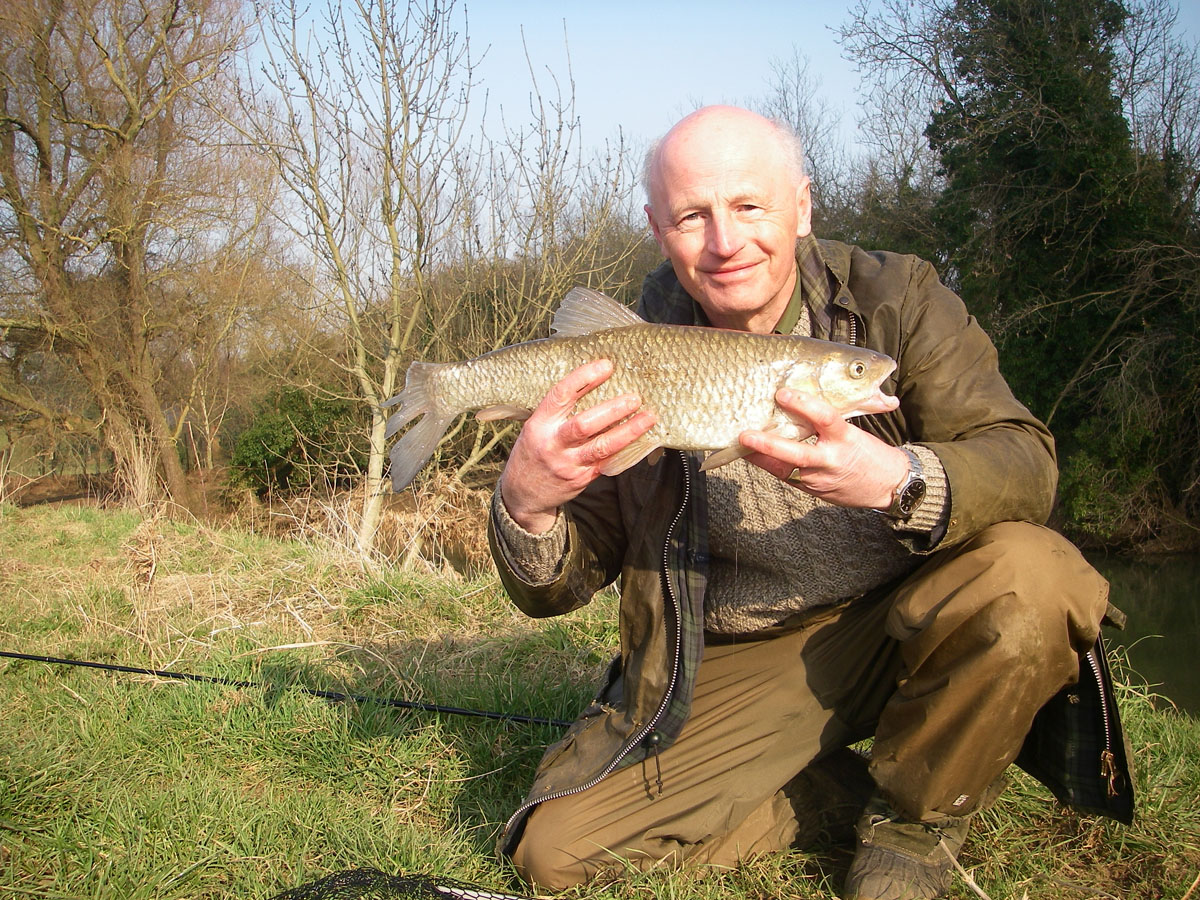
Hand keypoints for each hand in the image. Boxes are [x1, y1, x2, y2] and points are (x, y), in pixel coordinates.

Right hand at [500, 359, 655, 533]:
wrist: (523, 494)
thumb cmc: (532, 453)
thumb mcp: (535, 427)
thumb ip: (559, 411)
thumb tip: (592, 383)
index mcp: (539, 424)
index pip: (561, 395)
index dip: (584, 378)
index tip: (606, 366)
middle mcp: (552, 444)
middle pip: (584, 424)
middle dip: (612, 410)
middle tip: (634, 397)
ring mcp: (567, 464)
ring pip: (601, 447)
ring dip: (628, 431)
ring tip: (648, 418)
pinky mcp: (580, 479)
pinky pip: (607, 462)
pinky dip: (625, 450)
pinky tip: (641, 439)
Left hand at [739, 388, 906, 509]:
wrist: (888, 486)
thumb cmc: (870, 453)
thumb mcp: (853, 432)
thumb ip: (827, 423)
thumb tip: (799, 405)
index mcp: (846, 439)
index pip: (824, 417)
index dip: (803, 405)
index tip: (783, 394)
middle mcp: (831, 460)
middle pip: (797, 454)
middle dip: (768, 445)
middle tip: (745, 435)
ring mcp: (820, 479)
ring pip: (785, 469)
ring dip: (761, 457)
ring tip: (740, 445)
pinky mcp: (813, 490)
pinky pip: (786, 476)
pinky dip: (770, 464)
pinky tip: (754, 455)